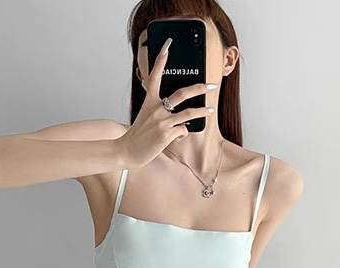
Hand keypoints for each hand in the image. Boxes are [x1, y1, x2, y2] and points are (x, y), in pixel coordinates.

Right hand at [117, 37, 214, 168]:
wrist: (127, 150)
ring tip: (210, 110)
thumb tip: (178, 110)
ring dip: (202, 111)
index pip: (154, 76)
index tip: (167, 46)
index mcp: (149, 101)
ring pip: (189, 113)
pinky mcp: (166, 133)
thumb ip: (158, 108)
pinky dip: (183, 133)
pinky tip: (177, 136)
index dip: (161, 60)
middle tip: (211, 85)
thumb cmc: (138, 134)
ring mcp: (162, 121)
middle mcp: (156, 108)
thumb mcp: (145, 115)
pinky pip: (183, 130)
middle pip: (182, 93)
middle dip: (200, 88)